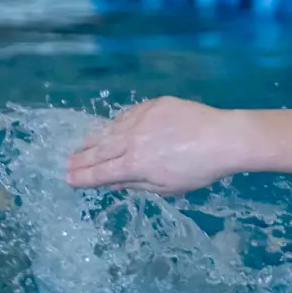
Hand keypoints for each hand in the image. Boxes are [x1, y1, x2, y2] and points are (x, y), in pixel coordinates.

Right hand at [66, 97, 241, 194]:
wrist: (224, 138)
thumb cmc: (201, 169)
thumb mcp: (168, 187)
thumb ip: (138, 184)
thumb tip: (114, 182)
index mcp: (135, 165)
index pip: (100, 173)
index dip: (83, 177)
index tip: (69, 179)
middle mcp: (131, 140)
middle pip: (99, 151)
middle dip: (80, 160)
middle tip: (67, 165)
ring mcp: (140, 119)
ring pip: (109, 130)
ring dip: (92, 140)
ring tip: (81, 147)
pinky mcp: (152, 105)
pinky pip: (126, 116)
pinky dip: (114, 125)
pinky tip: (109, 129)